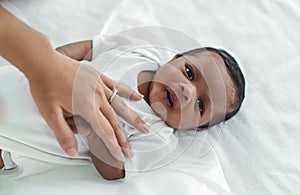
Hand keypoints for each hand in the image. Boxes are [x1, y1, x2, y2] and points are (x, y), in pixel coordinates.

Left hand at [28, 50, 148, 160]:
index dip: (113, 146)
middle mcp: (97, 97)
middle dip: (123, 138)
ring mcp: (100, 86)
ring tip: (145, 127)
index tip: (121, 156)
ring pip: (120, 105)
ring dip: (133, 118)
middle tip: (131, 151)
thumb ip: (63, 134)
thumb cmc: (45, 86)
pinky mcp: (99, 77)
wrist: (44, 61)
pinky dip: (128, 93)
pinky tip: (138, 97)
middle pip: (115, 121)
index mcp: (87, 107)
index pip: (104, 131)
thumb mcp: (50, 114)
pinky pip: (117, 86)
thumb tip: (72, 152)